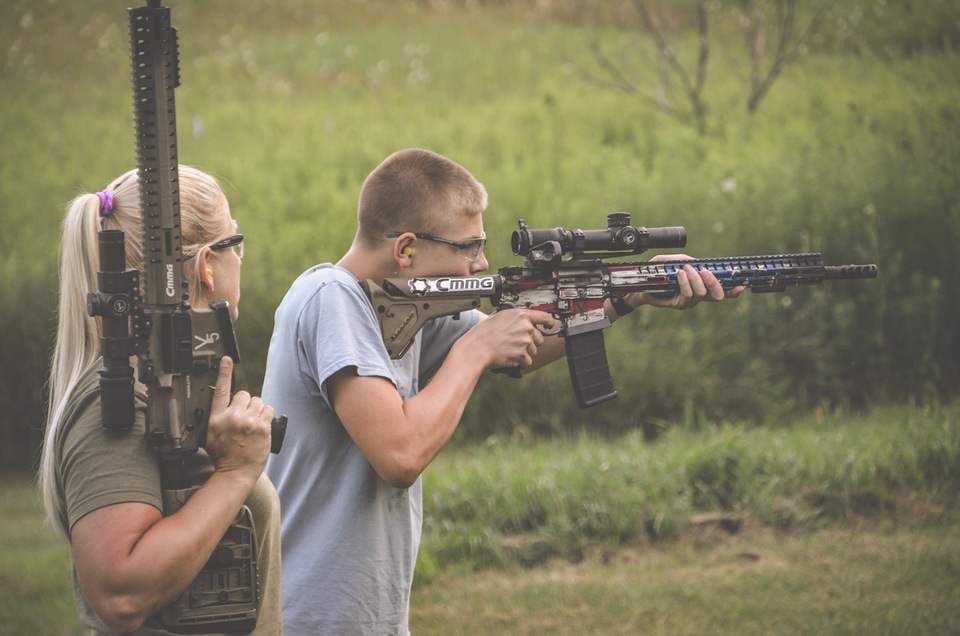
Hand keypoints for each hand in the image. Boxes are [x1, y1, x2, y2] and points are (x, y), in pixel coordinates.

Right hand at [205, 356, 272, 478]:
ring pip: (258, 402)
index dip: (224, 373)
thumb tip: (226, 404)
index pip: (221, 390)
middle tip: (244, 419)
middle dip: (246, 404)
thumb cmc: (223, 455)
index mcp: (217, 418)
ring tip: (252, 424)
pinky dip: (267, 416)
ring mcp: (249, 422)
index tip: (227, 360)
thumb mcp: (212, 433)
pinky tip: (261, 426)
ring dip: (257, 410)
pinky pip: (268, 410)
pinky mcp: (263, 427)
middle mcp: (233, 417)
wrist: (235, 472)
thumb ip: (219, 416)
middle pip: (244, 394)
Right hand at [462, 309, 555, 368]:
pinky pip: (528, 361)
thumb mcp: (499, 316)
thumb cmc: (483, 333)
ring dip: (525, 352)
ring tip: (509, 349)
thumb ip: (515, 317)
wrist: (477, 348)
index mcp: (521, 315)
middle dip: (531, 342)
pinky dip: (521, 362)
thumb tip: (523, 320)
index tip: (549, 325)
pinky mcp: (522, 355)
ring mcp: (525, 342)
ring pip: (533, 350)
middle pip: (539, 338)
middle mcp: (526, 327)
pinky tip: (510, 357)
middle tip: (516, 343)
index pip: (545, 317)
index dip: (549, 322)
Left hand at [626, 254, 744, 310]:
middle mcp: (697, 296)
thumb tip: (695, 263)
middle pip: (717, 296)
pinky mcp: (678, 304)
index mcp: (701, 286)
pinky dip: (685, 282)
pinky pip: (687, 295)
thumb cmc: (656, 274)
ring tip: (686, 269)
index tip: (741, 286)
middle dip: (715, 283)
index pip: (721, 290)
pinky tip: (679, 274)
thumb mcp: (670, 262)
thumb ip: (684, 260)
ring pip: (701, 294)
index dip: (732, 290)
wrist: (638, 286)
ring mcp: (688, 302)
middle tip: (706, 271)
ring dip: (696, 279)